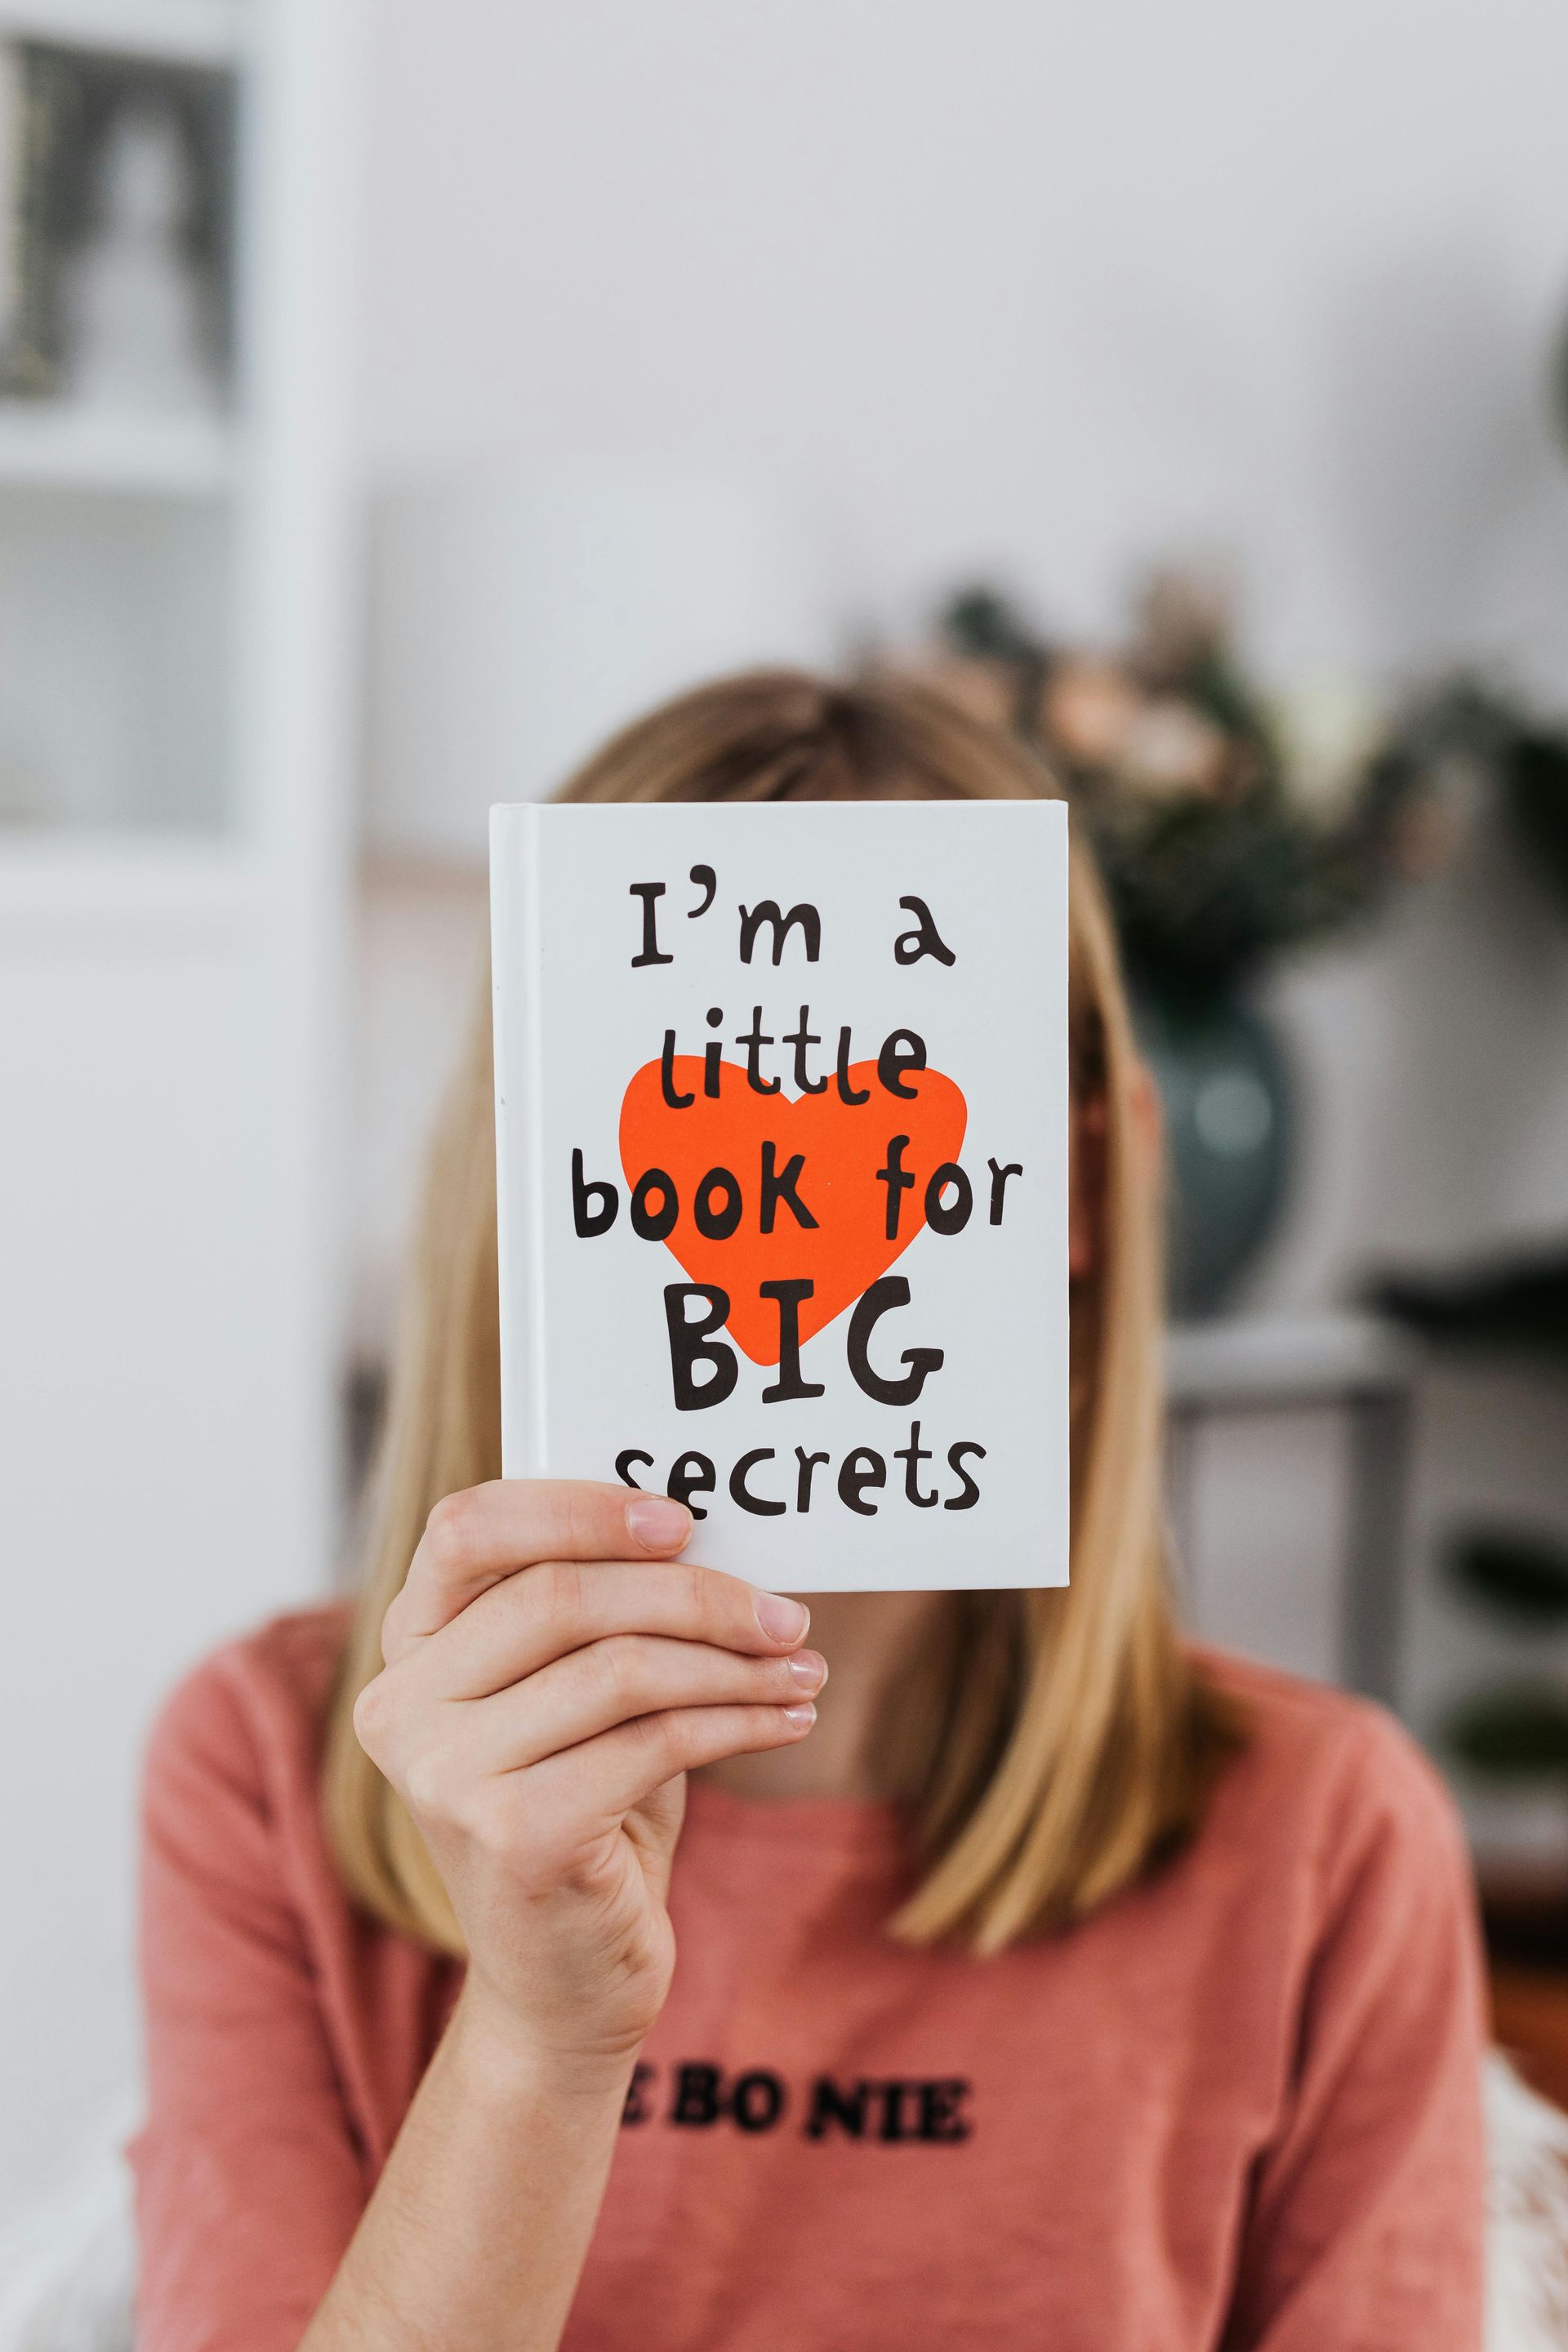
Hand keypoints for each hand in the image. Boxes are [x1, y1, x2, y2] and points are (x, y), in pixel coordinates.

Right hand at [352, 1480, 822, 2072]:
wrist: (562, 1989)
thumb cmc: (584, 1813)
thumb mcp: (577, 1698)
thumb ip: (603, 1612)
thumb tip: (709, 1533)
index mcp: (407, 1648)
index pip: (468, 1527)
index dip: (578, 1507)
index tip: (684, 1521)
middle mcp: (402, 1706)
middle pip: (562, 1594)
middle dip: (695, 1595)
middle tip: (786, 1613)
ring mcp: (445, 1775)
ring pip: (620, 1666)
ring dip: (733, 1662)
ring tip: (802, 1668)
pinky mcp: (513, 1835)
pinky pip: (654, 1741)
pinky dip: (739, 1721)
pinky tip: (788, 1720)